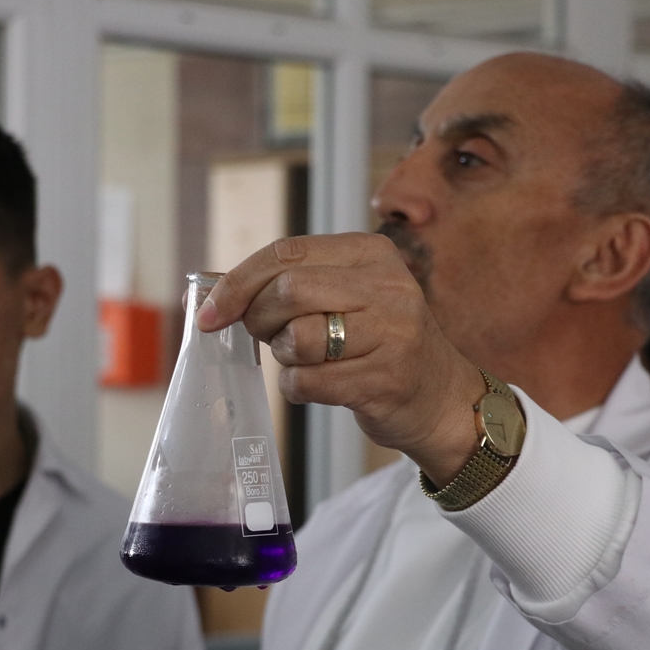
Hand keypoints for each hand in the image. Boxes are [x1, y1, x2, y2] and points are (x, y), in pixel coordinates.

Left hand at [197, 233, 485, 486]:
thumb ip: (293, 282)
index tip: (208, 313)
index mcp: (372, 253)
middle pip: (287, 291)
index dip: (238, 282)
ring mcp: (391, 334)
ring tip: (305, 358)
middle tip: (266, 336)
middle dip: (258, 319)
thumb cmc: (378, 343)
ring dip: (284, 356)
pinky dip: (297, 387)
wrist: (440, 397)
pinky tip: (318, 385)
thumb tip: (213, 293)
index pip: (286, 252)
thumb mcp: (350, 294)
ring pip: (297, 339)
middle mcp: (387, 287)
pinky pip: (307, 382)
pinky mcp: (384, 380)